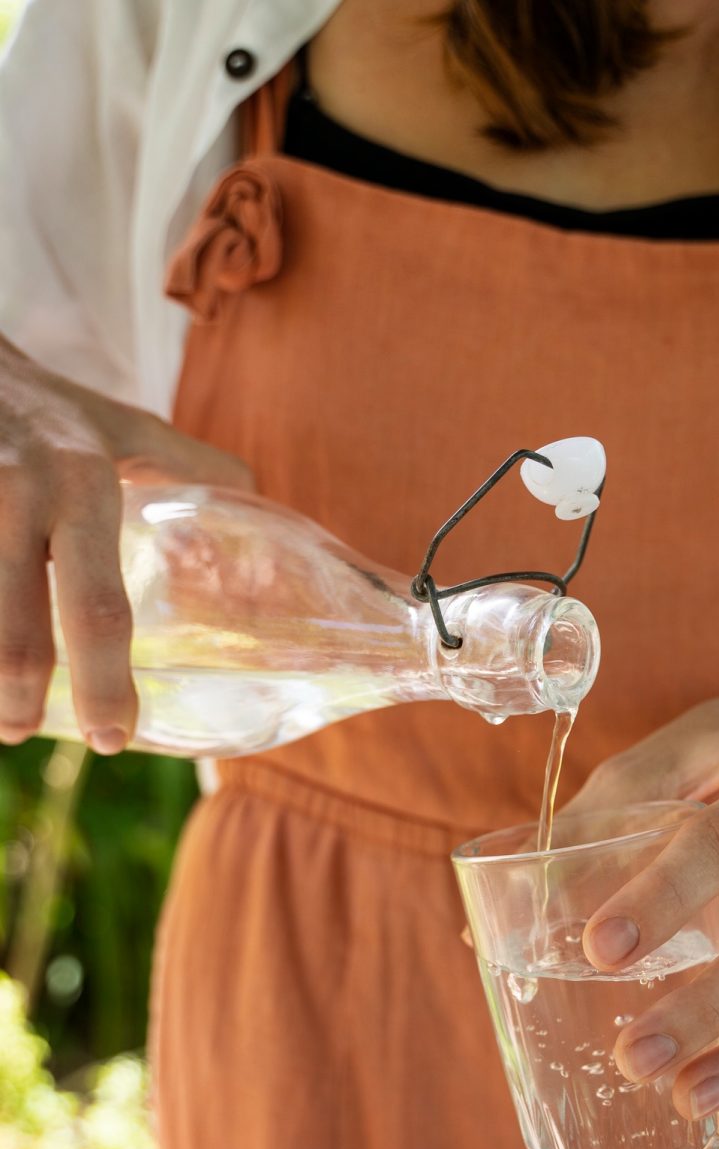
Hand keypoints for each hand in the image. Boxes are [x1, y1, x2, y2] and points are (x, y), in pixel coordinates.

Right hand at [0, 335, 252, 752]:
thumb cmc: (55, 408)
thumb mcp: (129, 428)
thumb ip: (198, 472)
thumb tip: (262, 547)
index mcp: (84, 486)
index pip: (99, 607)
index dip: (104, 682)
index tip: (114, 736)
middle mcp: (18, 496)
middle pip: (17, 634)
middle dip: (19, 698)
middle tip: (24, 732)